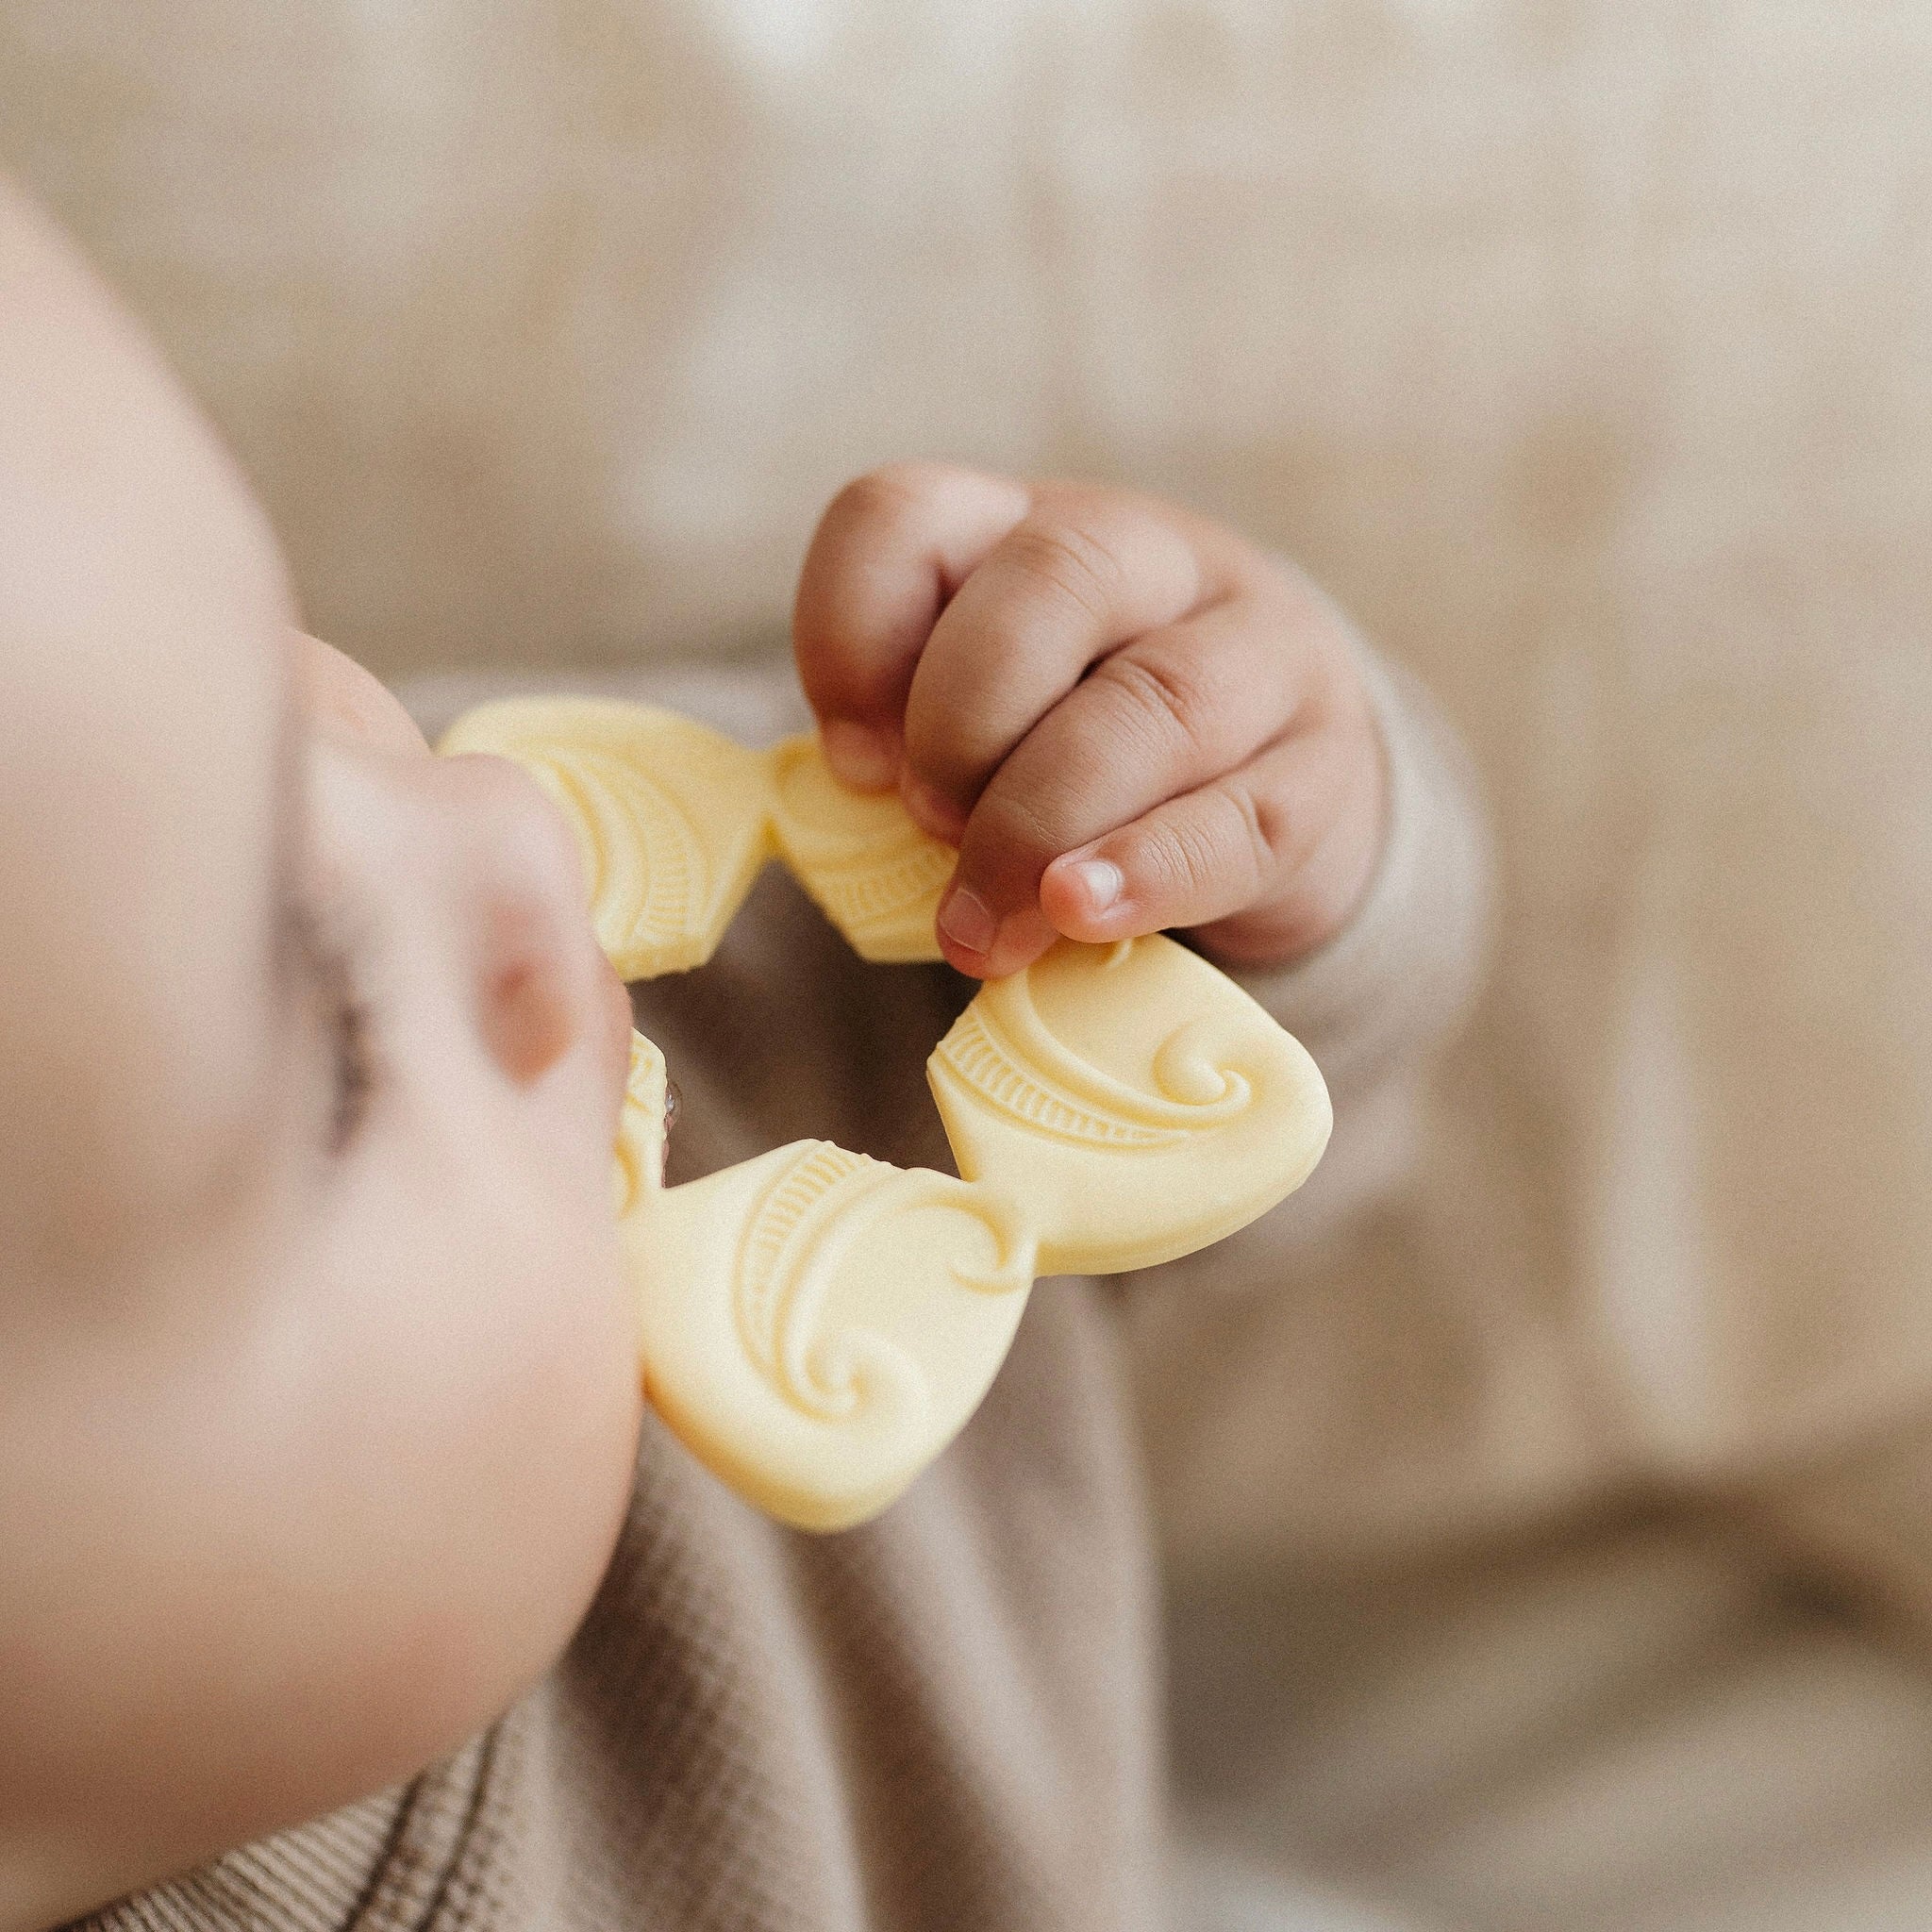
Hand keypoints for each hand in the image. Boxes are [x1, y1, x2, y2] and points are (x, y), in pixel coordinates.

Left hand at [792, 462, 1386, 978]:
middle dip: (964, 723)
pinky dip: (1148, 870)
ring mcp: (1259, 650)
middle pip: (1054, 582)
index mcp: (1025, 531)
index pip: (907, 515)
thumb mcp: (990, 732)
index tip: (851, 764)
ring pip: (1156, 697)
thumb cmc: (1089, 763)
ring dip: (1043, 818)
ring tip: (988, 923)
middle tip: (930, 828)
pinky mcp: (1324, 769)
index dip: (851, 636)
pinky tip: (1083, 913)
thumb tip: (860, 830)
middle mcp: (1151, 558)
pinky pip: (1240, 815)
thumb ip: (922, 755)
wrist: (1285, 791)